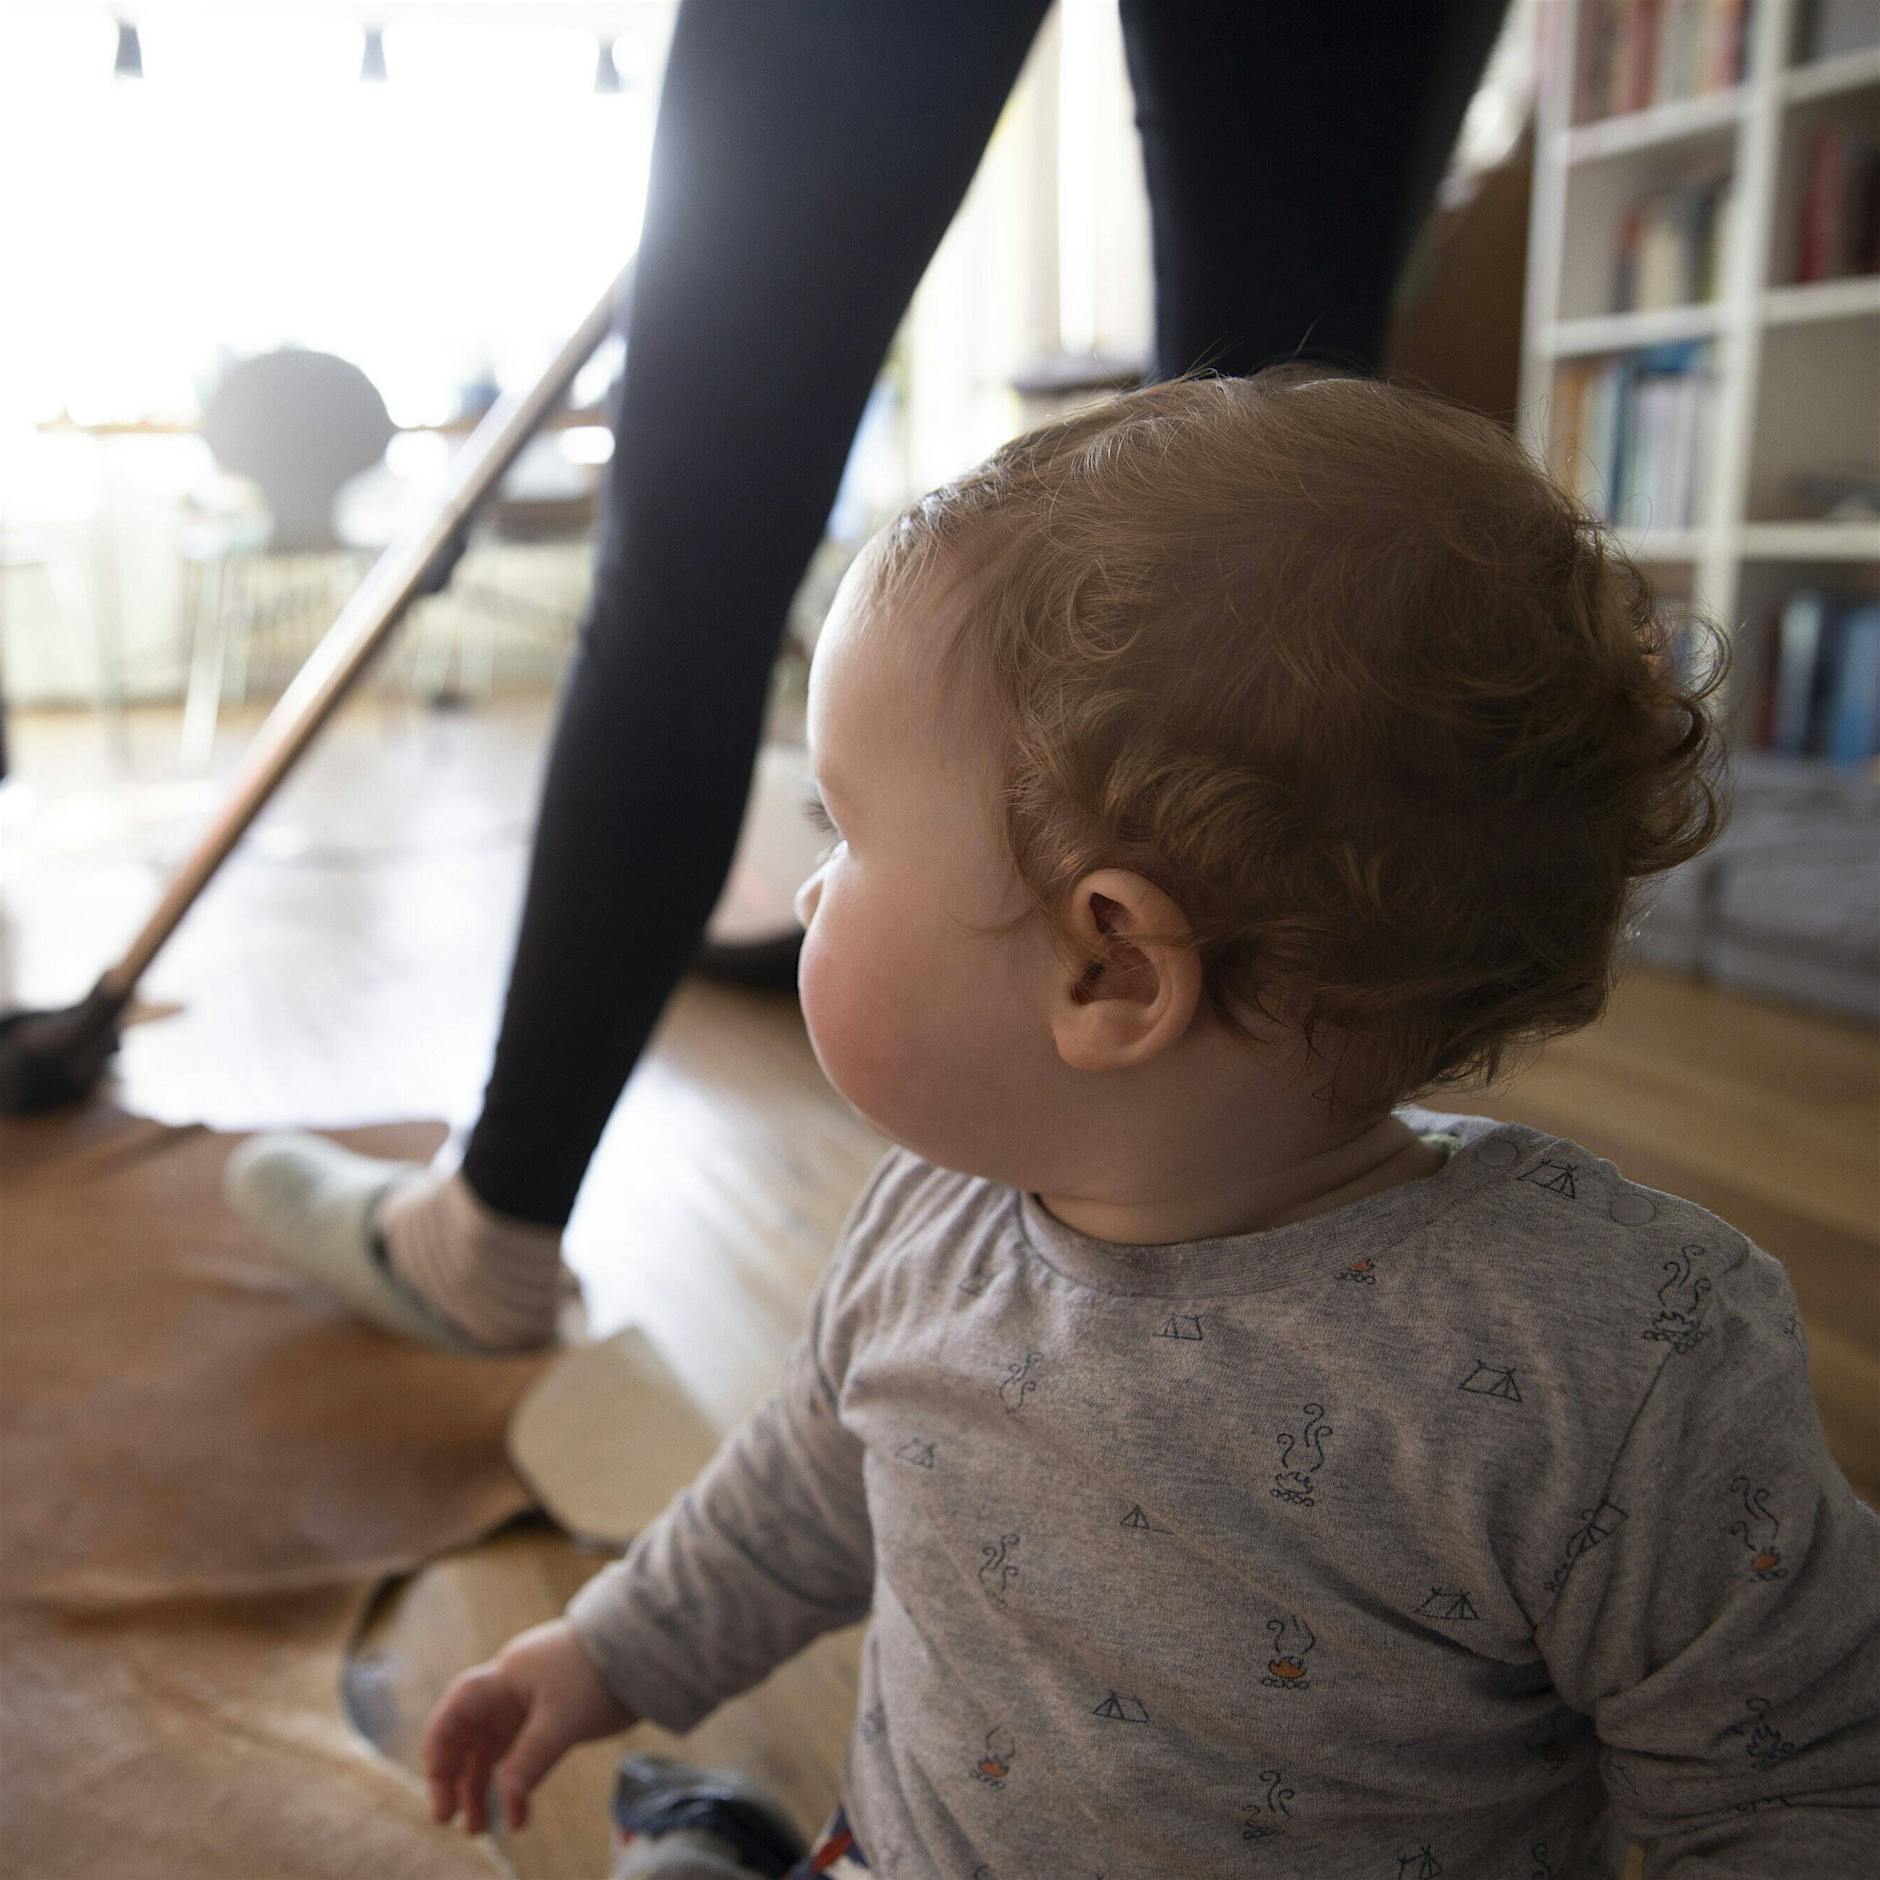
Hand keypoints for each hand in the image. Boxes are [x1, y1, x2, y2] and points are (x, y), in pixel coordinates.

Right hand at [424, 1618, 638, 1833]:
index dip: (439, 1747)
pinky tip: (518, 1817)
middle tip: (449, 1819)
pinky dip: (516, 1783)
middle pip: (469, 1735)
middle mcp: (510, 1690)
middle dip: (456, 1777)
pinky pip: (521, 1755)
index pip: (457, 1710)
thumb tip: (505, 1800)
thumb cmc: (598, 1675)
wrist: (644, 1650)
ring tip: (479, 1829)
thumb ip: (529, 1760)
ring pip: (492, 1750)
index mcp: (505, 1678)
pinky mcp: (549, 1718)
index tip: (438, 1787)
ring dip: (482, 1787)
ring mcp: (528, 1704)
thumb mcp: (563, 1721)